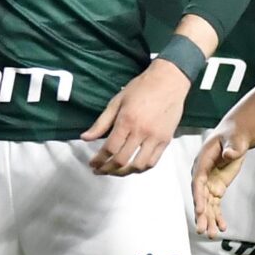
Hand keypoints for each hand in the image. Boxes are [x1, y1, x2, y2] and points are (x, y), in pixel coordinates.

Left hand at [81, 60, 188, 175]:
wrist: (169, 81)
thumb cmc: (141, 88)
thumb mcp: (116, 101)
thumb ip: (101, 123)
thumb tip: (85, 138)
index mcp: (127, 121)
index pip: (110, 148)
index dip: (99, 160)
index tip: (92, 164)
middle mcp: (141, 132)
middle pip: (122, 160)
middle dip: (107, 169)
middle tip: (100, 170)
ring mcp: (155, 138)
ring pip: (138, 166)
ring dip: (123, 173)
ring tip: (114, 171)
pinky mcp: (166, 141)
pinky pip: (152, 162)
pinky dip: (140, 168)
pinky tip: (132, 167)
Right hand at [191, 127, 248, 237]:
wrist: (234, 137)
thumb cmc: (232, 136)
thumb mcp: (234, 139)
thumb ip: (232, 148)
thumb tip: (229, 155)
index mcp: (202, 161)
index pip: (198, 181)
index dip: (198, 196)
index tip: (200, 209)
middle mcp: (202, 175)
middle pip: (200, 197)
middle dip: (201, 214)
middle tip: (201, 229)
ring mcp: (208, 183)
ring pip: (207, 205)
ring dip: (208, 220)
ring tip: (210, 235)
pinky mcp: (216, 188)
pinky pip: (215, 205)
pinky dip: (218, 217)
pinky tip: (222, 228)